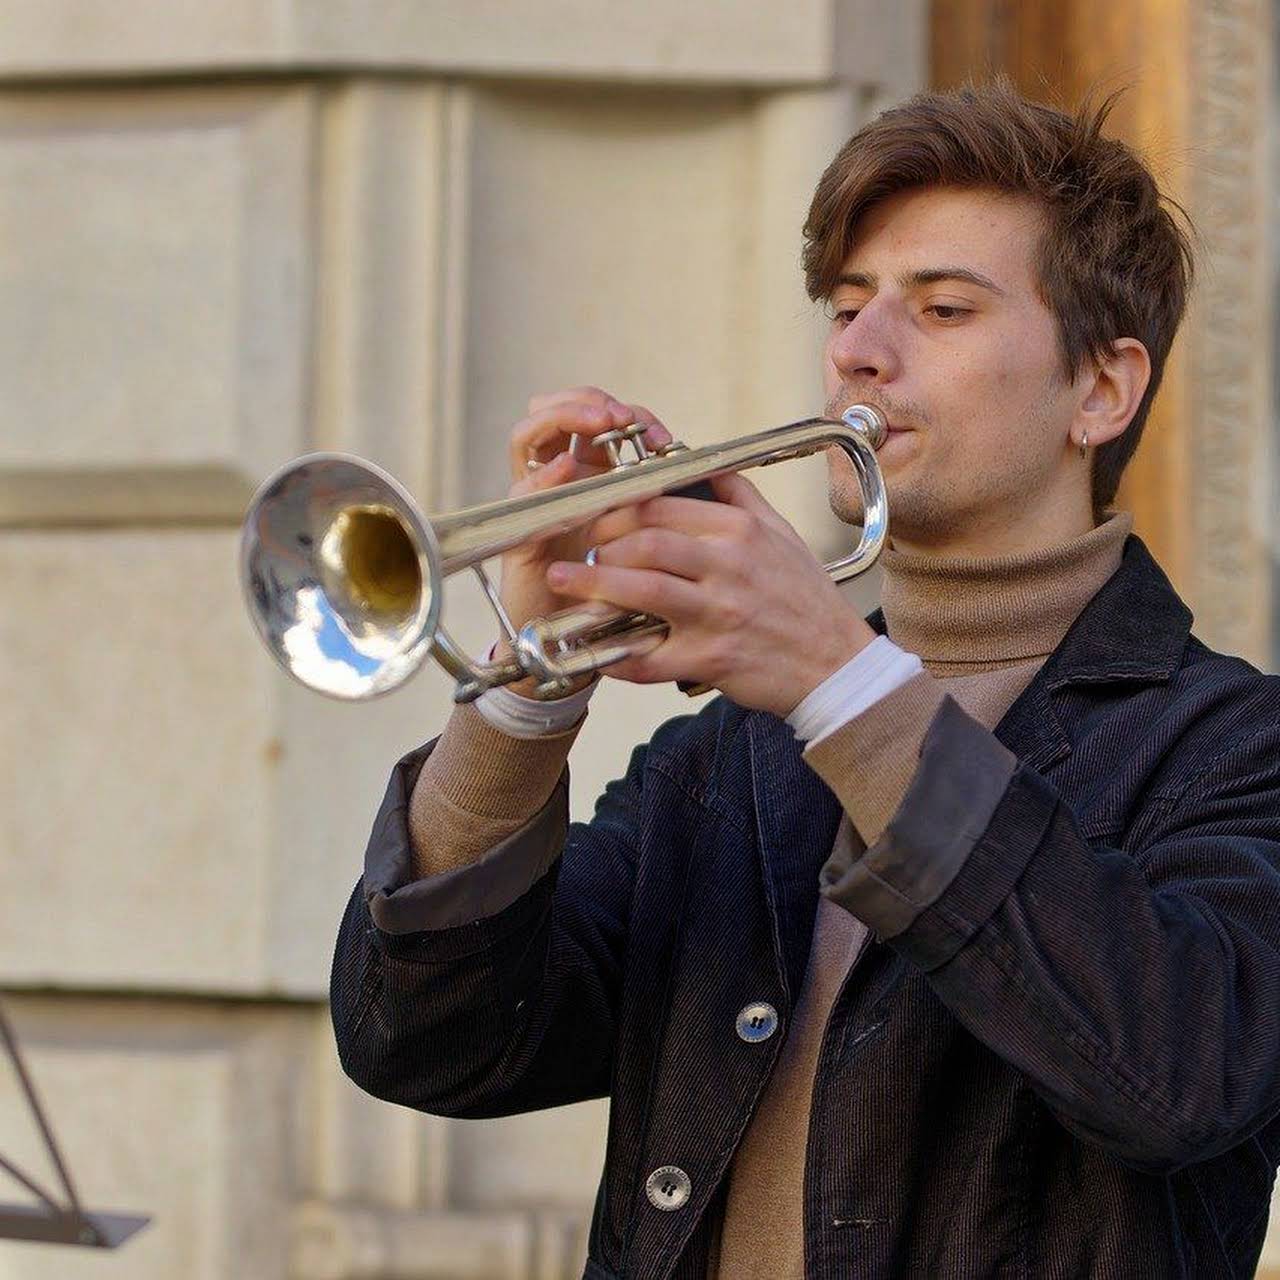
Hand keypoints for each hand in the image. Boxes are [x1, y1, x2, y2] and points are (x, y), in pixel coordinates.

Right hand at [494, 386, 670, 695]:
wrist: (573, 645)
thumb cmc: (616, 594)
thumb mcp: (648, 547)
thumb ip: (668, 510)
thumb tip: (713, 474)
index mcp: (591, 477)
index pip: (597, 418)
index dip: (627, 416)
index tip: (662, 434)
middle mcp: (557, 482)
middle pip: (558, 412)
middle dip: (589, 402)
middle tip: (621, 415)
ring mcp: (534, 503)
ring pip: (530, 437)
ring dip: (564, 420)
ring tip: (599, 422)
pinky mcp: (519, 530)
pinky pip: (523, 491)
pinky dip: (543, 475)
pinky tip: (564, 468)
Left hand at [544, 470, 878, 715]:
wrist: (837, 664)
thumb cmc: (805, 599)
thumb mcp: (781, 534)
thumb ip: (739, 496)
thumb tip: (700, 462)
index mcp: (741, 530)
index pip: (662, 506)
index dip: (617, 508)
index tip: (594, 514)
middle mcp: (730, 567)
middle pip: (645, 542)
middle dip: (599, 542)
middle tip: (575, 547)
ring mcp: (720, 614)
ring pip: (641, 590)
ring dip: (592, 585)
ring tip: (562, 580)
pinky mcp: (712, 659)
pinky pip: (650, 657)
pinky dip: (617, 655)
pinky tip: (594, 649)